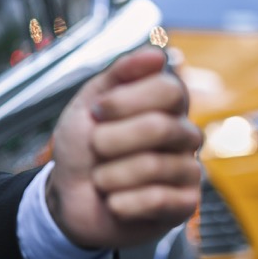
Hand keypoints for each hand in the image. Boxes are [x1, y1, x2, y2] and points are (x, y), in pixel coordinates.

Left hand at [46, 45, 202, 249]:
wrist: (70, 197)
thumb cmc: (81, 148)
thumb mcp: (88, 104)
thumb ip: (118, 75)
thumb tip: (155, 54)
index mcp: (164, 105)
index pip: (169, 89)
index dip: (126, 100)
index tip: (97, 111)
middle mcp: (183, 134)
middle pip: (160, 127)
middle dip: (111, 139)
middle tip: (95, 147)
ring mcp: (188, 169)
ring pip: (154, 166)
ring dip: (109, 174)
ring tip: (100, 178)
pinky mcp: (185, 204)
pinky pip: (156, 200)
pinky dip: (120, 202)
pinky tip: (114, 202)